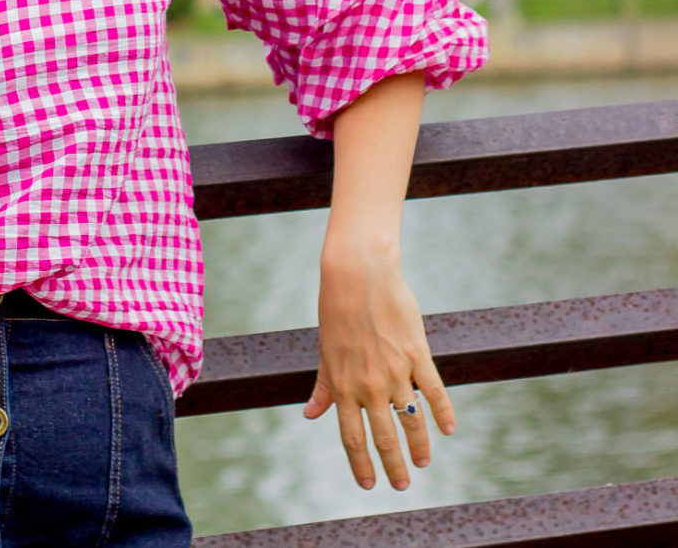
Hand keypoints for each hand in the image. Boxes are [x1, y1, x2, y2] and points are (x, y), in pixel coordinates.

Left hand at [302, 247, 455, 490]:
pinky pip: (434, 390)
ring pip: (411, 420)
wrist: (358, 273)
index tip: (369, 484)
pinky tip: (448, 430)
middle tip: (402, 485)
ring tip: (423, 463)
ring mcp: (395, 370)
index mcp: (343, 384)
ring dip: (419, 446)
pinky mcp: (416, 353)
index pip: (353, 436)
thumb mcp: (325, 351)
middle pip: (384, 437)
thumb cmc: (337, 311)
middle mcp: (369, 383)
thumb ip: (324, 387)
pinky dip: (443, 412)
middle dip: (393, 466)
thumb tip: (310, 414)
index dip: (361, 464)